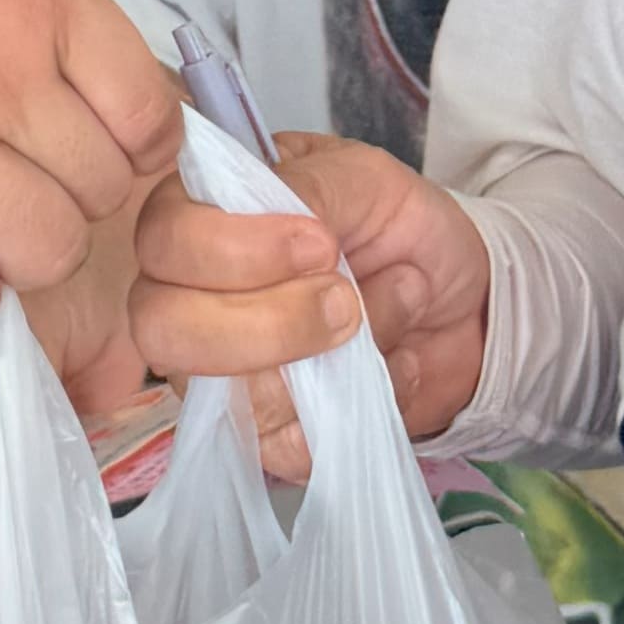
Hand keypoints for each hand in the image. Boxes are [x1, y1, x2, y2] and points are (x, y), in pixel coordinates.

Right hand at [131, 130, 494, 456]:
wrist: (461, 301)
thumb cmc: (396, 227)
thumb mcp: (362, 178)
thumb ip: (308, 189)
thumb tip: (284, 227)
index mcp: (198, 220)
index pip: (162, 242)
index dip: (231, 249)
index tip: (321, 243)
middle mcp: (190, 302)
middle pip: (164, 330)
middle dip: (266, 323)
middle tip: (344, 300)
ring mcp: (222, 376)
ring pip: (233, 396)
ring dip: (336, 356)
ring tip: (397, 307)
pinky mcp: (269, 435)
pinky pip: (289, 444)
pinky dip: (362, 400)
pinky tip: (397, 360)